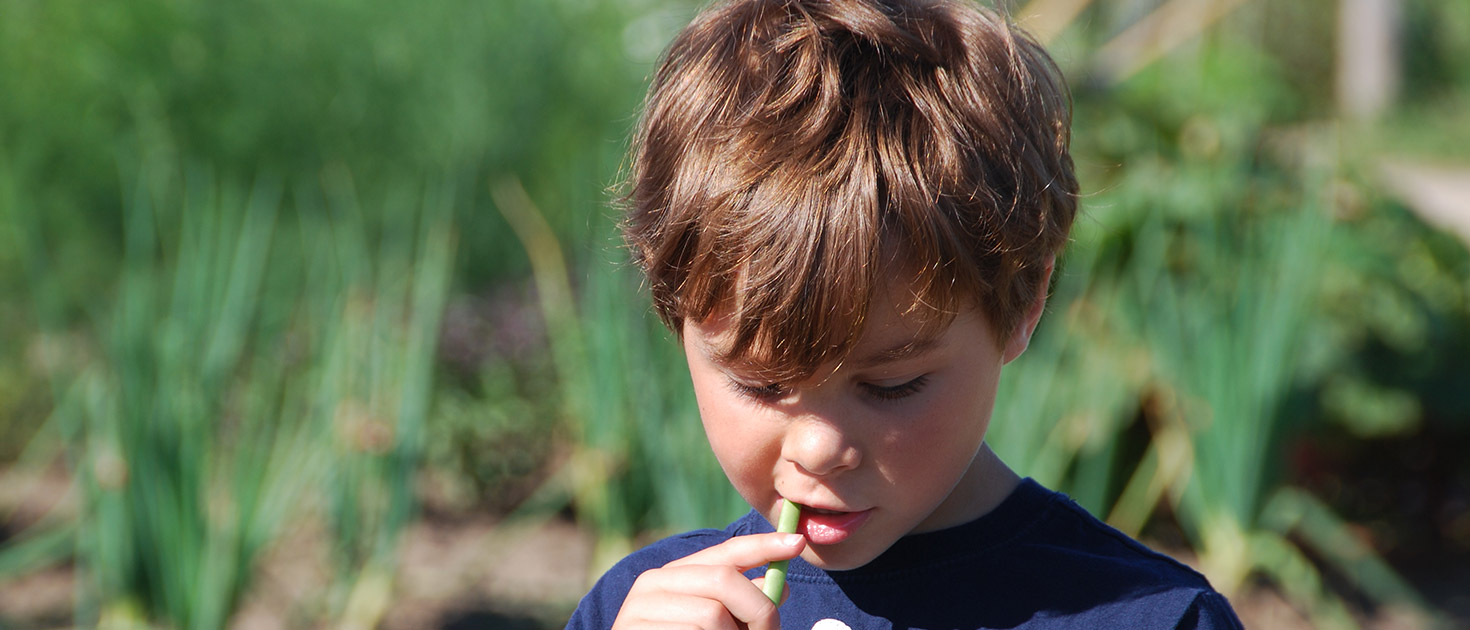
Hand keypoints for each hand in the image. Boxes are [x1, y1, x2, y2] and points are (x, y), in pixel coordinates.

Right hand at [612, 532, 805, 629]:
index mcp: (673, 576)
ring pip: (712, 616)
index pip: (724, 553)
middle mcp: (652, 584)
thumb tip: (779, 585)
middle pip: (724, 580)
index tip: (796, 544)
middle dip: (758, 608)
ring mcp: (640, 610)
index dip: (762, 545)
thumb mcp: (717, 626)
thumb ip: (742, 605)